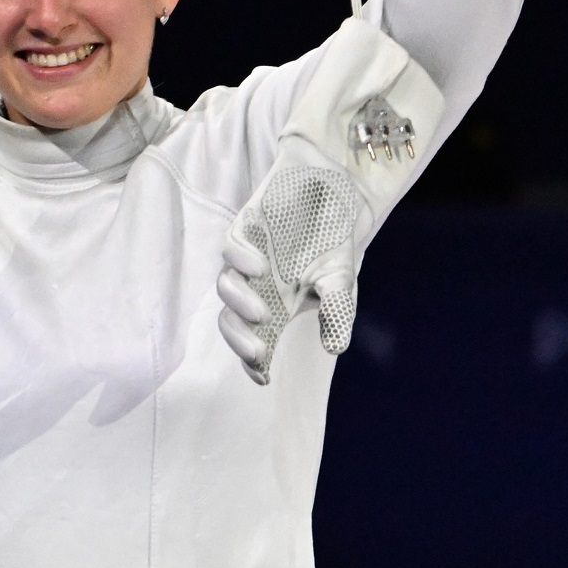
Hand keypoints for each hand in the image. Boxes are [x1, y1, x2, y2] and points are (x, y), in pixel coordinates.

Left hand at [215, 209, 359, 385]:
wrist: (334, 190)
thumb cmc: (332, 240)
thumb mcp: (340, 282)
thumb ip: (336, 312)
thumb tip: (335, 349)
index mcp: (278, 305)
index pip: (256, 339)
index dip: (254, 361)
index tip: (262, 377)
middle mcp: (257, 286)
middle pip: (232, 320)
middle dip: (240, 340)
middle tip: (257, 353)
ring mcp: (248, 257)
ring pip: (227, 286)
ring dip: (240, 304)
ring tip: (262, 314)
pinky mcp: (245, 227)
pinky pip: (230, 248)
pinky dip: (240, 260)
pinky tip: (260, 268)